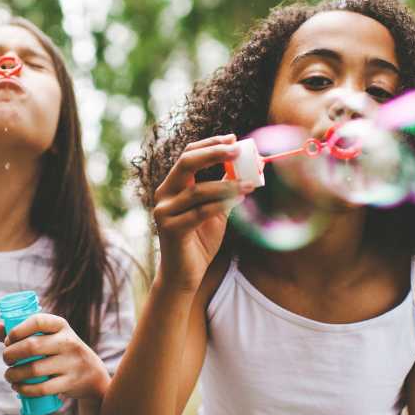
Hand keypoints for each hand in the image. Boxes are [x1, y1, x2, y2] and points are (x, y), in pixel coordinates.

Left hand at [0, 314, 109, 400]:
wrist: (92, 373)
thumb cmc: (60, 350)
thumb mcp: (46, 337)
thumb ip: (18, 332)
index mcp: (61, 325)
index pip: (37, 321)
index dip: (17, 330)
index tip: (8, 340)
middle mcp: (68, 341)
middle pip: (32, 346)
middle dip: (11, 355)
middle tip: (6, 360)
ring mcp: (71, 362)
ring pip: (35, 369)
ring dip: (14, 374)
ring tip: (8, 375)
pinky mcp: (71, 382)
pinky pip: (43, 388)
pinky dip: (25, 389)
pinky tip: (17, 387)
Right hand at [153, 134, 255, 291]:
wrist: (184, 275)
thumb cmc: (199, 241)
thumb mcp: (215, 210)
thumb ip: (223, 189)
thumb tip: (245, 167)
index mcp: (172, 186)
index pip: (188, 155)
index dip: (210, 144)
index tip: (234, 139)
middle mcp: (164, 195)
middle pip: (186, 163)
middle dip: (214, 152)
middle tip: (238, 149)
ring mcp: (164, 212)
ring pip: (198, 190)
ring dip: (227, 184)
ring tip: (250, 183)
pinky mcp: (171, 229)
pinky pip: (200, 212)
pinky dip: (221, 204)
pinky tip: (240, 199)